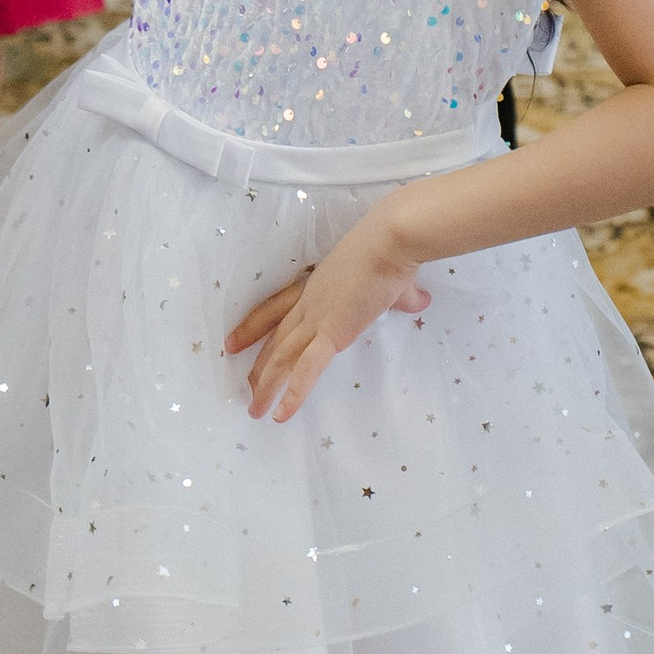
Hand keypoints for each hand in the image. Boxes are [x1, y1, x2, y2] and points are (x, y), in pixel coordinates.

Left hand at [227, 208, 434, 421]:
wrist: (390, 239)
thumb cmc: (391, 249)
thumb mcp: (392, 278)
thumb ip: (403, 295)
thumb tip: (420, 299)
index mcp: (318, 285)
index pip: (277, 309)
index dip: (254, 326)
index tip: (233, 342)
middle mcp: (310, 302)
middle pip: (276, 337)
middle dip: (259, 365)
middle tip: (245, 388)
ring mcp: (318, 317)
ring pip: (282, 357)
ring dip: (267, 386)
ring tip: (256, 411)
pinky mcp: (333, 332)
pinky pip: (307, 368)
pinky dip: (293, 393)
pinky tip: (282, 414)